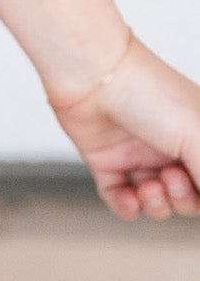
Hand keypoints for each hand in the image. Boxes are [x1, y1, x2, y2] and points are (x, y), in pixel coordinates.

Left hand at [48, 35, 199, 219]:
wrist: (90, 74)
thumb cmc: (148, 91)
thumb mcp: (198, 135)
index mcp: (196, 133)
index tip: (195, 183)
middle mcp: (169, 145)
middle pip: (187, 197)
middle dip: (182, 199)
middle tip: (170, 177)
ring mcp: (137, 154)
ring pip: (156, 202)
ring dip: (156, 204)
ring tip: (148, 185)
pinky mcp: (106, 161)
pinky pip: (120, 199)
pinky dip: (126, 206)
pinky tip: (129, 198)